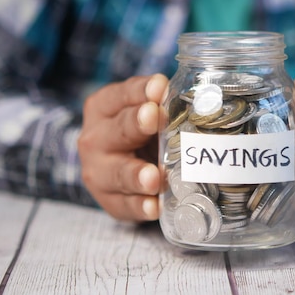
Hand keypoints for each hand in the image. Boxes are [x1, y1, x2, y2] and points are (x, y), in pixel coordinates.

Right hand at [77, 74, 168, 221]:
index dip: (141, 91)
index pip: (122, 95)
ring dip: (136, 175)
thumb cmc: (139, 132)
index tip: (160, 87)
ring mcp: (99, 172)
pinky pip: (125, 206)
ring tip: (154, 177)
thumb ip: (163, 104)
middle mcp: (95, 138)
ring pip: (118, 173)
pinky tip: (155, 207)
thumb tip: (199, 96)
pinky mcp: (110, 201)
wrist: (117, 167)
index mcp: (102, 108)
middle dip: (137, 124)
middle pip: (119, 130)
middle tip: (153, 117)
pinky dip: (141, 207)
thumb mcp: (146, 112)